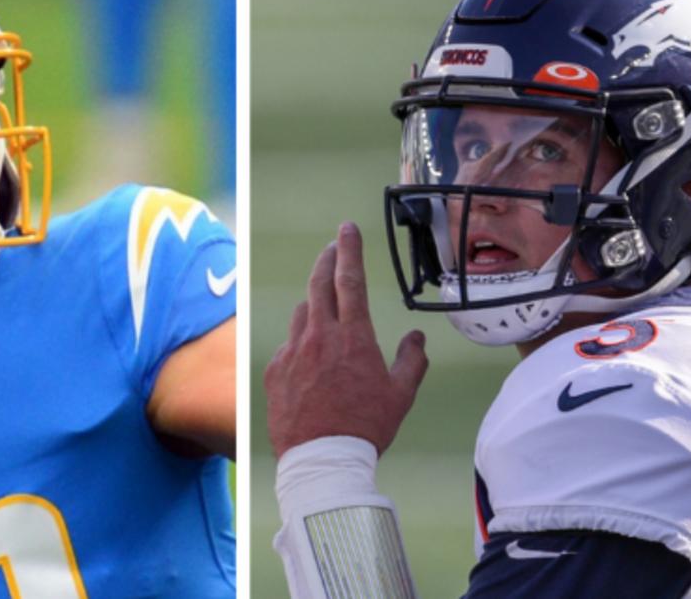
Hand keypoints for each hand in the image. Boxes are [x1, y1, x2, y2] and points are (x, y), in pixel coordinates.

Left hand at [265, 221, 428, 459]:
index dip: (349, 249)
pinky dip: (301, 343)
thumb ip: (412, 360)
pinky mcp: (273, 370)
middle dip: (327, 260)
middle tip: (333, 247)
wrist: (321, 461)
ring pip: (302, 314)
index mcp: (352, 337)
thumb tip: (417, 338)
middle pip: (319, 284)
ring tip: (327, 311)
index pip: (349, 279)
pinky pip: (288, 345)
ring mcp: (292, 352)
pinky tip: (310, 359)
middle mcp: (318, 336)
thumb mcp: (400, 395)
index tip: (347, 229)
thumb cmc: (365, 428)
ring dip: (315, 306)